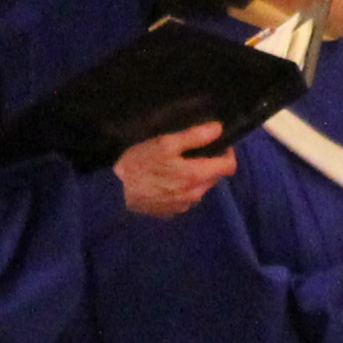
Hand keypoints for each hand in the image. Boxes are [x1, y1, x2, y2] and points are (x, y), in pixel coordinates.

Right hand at [112, 125, 232, 219]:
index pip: (229, 167)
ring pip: (200, 188)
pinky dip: (183, 188)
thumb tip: (218, 129)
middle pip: (215, 177)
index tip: (217, 145)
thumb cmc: (139, 163)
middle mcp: (195, 195)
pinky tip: (167, 181)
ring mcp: (183, 206)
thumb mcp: (164, 143)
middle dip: (210, 164)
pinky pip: (186, 198)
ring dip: (196, 177)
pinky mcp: (170, 213)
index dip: (227, 153)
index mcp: (197, 176)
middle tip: (193, 153)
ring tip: (177, 166)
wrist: (114, 192)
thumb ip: (194, 136)